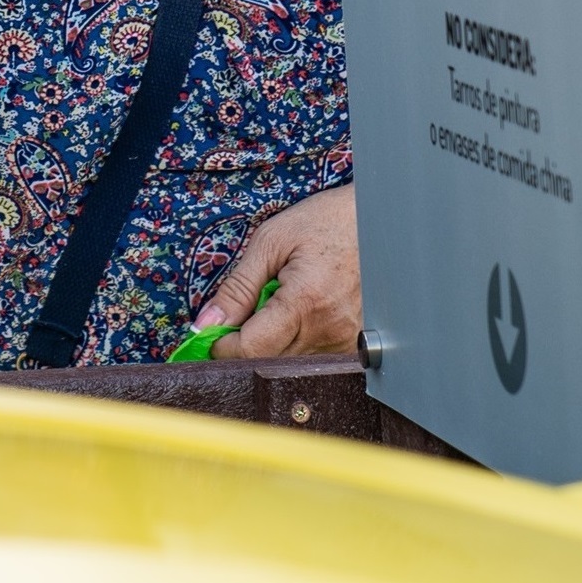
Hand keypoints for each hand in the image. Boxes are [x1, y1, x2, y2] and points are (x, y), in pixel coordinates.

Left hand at [201, 182, 360, 358]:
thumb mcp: (269, 242)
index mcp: (306, 302)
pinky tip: (298, 312)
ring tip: (277, 302)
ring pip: (289, 362)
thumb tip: (207, 324)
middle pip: (269, 361)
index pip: (252, 350)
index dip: (223, 346)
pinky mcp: (354, 344)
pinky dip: (293, 340)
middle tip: (243, 309)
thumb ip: (237, 288)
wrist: (375, 220)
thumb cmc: (323, 222)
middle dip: (244, 342)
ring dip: (271, 341)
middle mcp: (330, 330)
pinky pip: (311, 356)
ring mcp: (346, 340)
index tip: (211, 333)